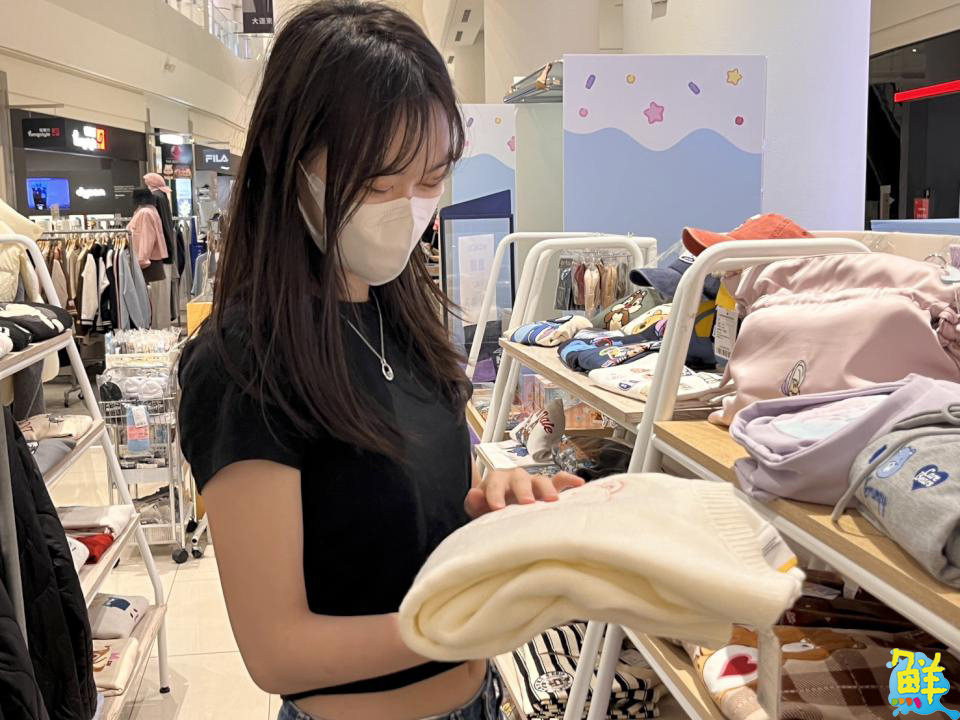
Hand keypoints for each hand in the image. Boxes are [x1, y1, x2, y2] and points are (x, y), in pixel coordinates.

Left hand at [464, 468, 583, 517]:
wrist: (501, 514)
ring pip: (541, 480)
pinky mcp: (547, 491)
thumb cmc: (489, 511)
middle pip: (520, 478)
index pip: (495, 482)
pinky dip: (568, 481)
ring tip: (552, 500)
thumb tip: (474, 494)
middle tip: (526, 503)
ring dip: (547, 488)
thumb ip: (474, 503)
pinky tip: (579, 484)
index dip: (495, 492)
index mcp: (497, 481)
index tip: (497, 507)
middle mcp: (516, 478)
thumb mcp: (477, 509)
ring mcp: (533, 484)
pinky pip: (559, 482)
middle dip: (523, 490)